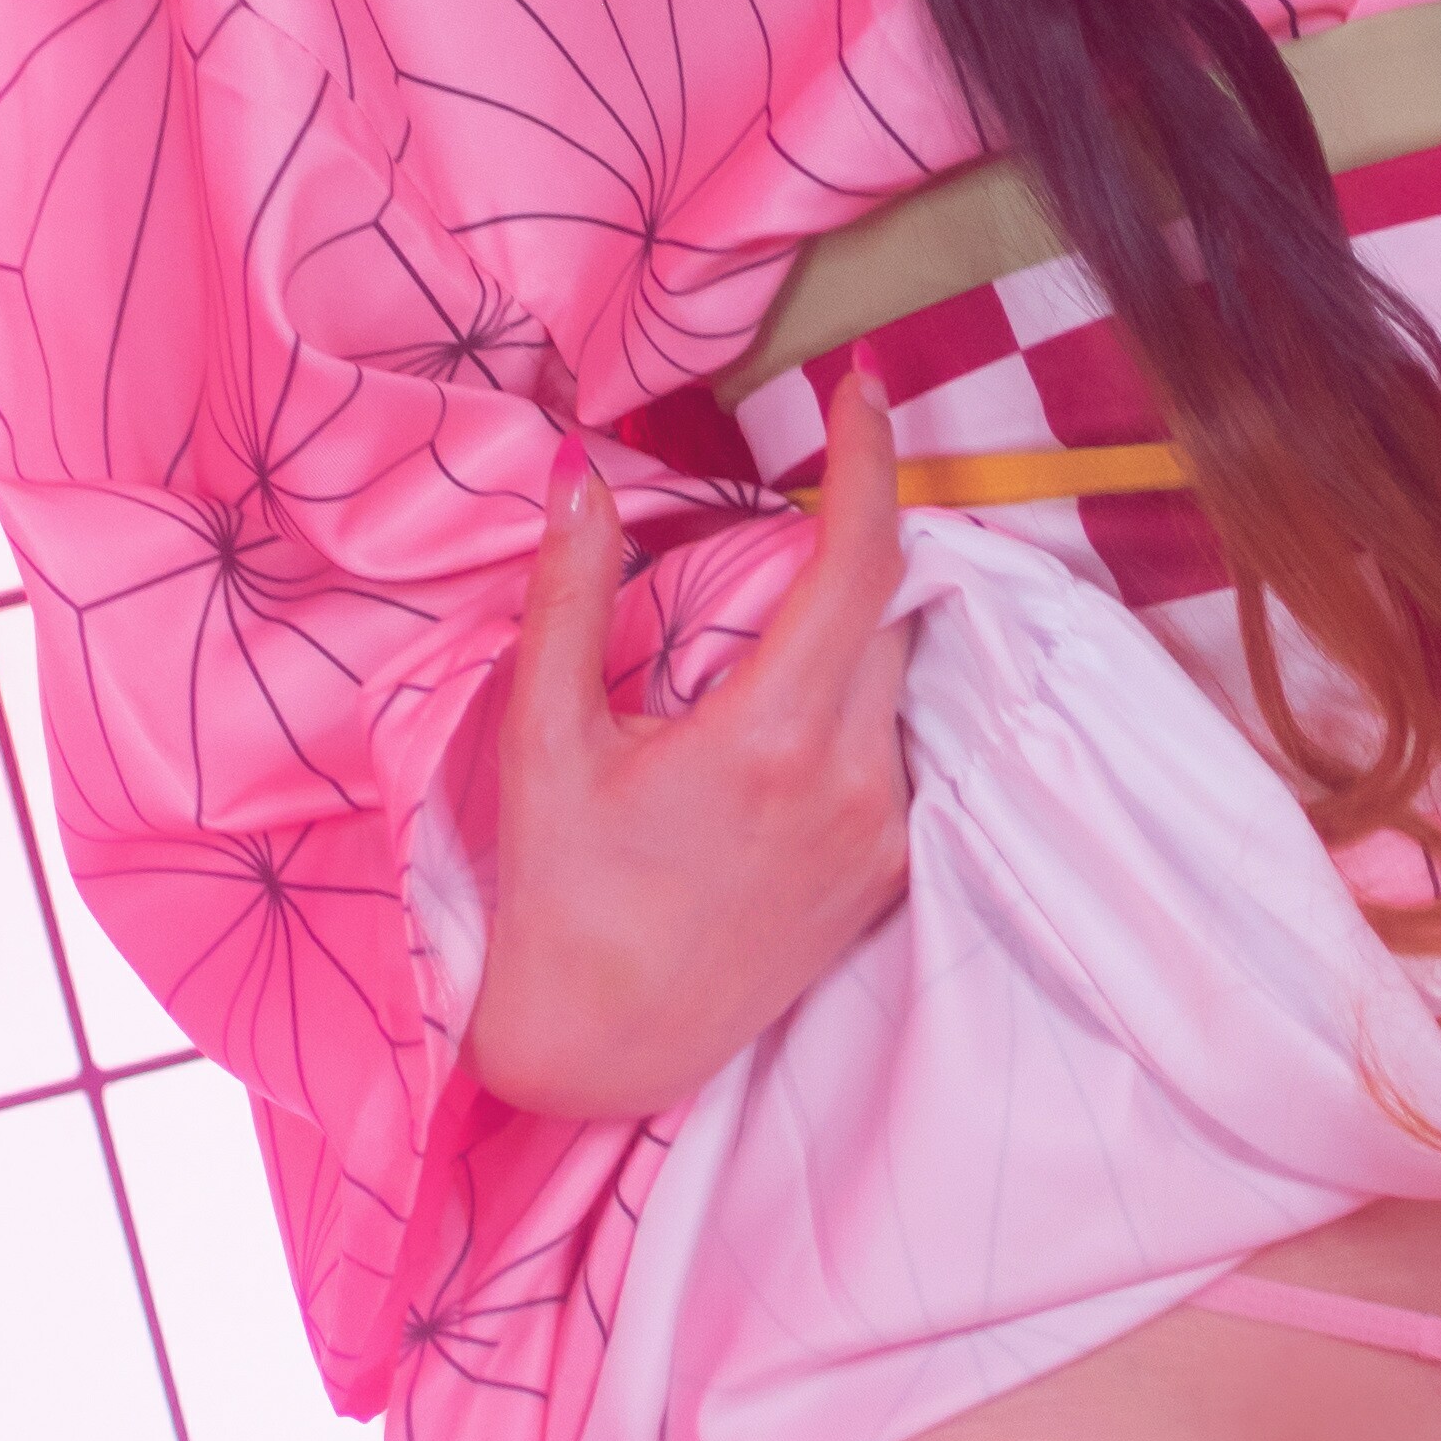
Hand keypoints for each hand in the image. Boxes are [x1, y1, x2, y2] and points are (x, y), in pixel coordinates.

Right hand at [465, 368, 913, 1119]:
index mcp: (772, 740)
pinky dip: (853, 709)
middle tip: (777, 524)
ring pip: (896, 682)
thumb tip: (581, 475)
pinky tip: (776, 731)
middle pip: (890, 612)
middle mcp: (853, 784)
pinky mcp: (887, 877)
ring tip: (756, 643)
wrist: (599, 1053)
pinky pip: (895, 751)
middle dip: (848, 547)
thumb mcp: (544, 744)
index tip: (865, 387)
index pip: (861, 561)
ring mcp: (880, 835)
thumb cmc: (557, 900)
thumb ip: (568, 598)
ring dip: (848, 636)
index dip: (871, 459)